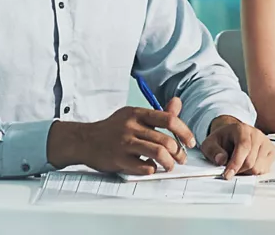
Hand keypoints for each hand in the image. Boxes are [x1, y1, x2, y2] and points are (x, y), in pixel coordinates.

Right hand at [47, 97, 195, 175]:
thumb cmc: (112, 129)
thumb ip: (158, 113)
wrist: (84, 140)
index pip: (169, 119)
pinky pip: (144, 167)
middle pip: (166, 140)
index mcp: (137, 113)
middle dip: (178, 153)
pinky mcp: (118, 159)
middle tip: (181, 158)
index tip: (190, 142)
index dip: (184, 132)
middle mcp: (131, 127)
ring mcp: (124, 143)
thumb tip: (178, 103)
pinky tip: (151, 168)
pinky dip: (152, 170)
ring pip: (158, 153)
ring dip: (169, 162)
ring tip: (169, 166)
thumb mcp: (133, 115)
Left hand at [199, 115, 274, 178]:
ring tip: (239, 165)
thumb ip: (213, 151)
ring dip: (246, 172)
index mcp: (242, 129)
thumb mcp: (210, 143)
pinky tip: (248, 165)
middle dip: (238, 170)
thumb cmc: (222, 140)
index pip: (243, 148)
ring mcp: (266, 142)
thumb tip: (221, 160)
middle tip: (229, 169)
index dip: (235, 164)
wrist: (231, 134)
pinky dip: (254, 172)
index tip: (227, 175)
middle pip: (251, 161)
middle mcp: (256, 134)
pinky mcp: (271, 151)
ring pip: (258, 168)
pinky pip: (264, 169)